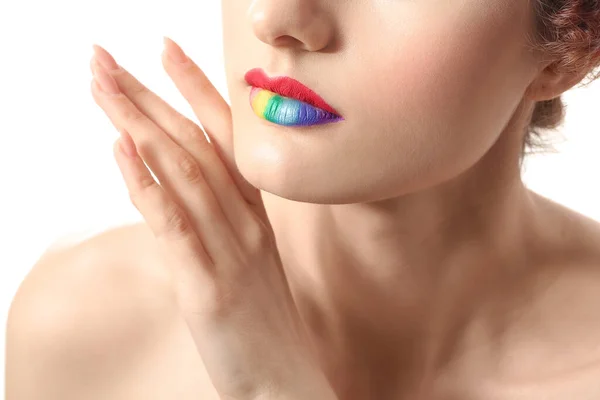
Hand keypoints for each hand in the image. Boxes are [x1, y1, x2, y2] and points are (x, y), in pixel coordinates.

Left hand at [88, 38, 334, 399]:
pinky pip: (173, 223)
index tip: (168, 51)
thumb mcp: (249, 262)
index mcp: (255, 214)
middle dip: (148, 95)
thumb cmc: (265, 323)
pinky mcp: (207, 284)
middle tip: (108, 57)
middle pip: (194, 144)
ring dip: (137, 123)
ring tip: (101, 85)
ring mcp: (229, 250)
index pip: (225, 139)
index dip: (197, 90)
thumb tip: (181, 192)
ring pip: (182, 171)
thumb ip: (222, 222)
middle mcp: (245, 222)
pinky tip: (120, 148)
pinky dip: (145, 182)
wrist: (287, 380)